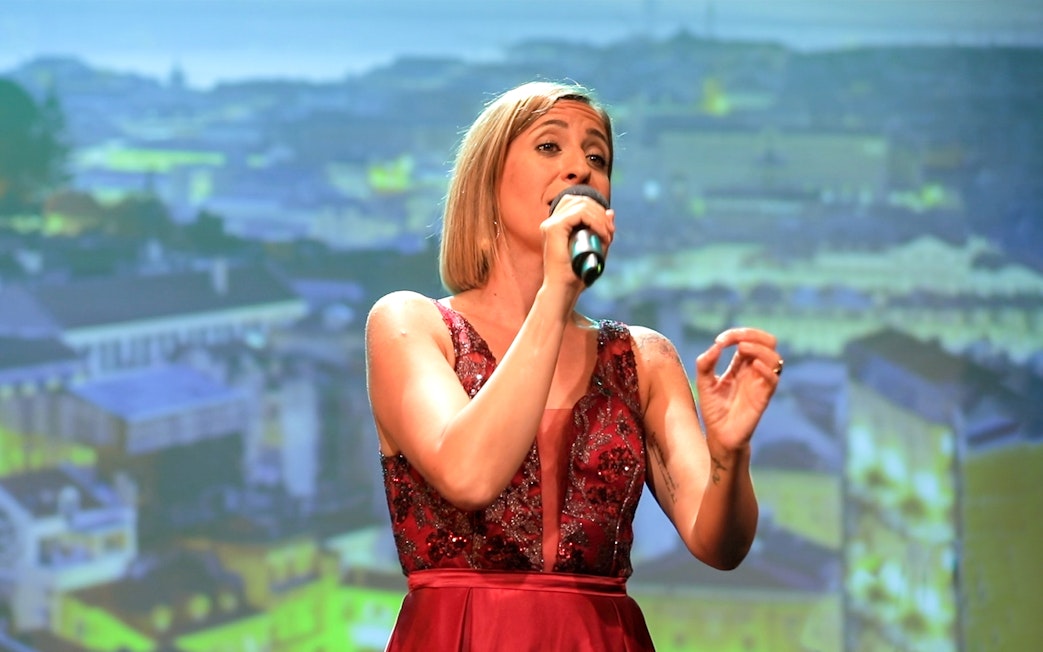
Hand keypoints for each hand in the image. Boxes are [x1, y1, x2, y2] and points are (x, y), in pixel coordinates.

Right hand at [541, 194, 613, 288]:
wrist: (564, 289)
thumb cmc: (576, 274)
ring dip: (600, 217)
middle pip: (580, 200)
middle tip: (611, 231)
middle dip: (600, 212)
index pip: (577, 202)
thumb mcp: (595, 248)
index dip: (597, 210)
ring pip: (581, 204)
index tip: (609, 229)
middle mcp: (551, 221)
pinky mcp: (553, 228)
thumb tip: (611, 212)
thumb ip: (602, 229)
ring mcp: (551, 224)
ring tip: (607, 235)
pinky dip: (595, 221)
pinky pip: (579, 214)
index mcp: (557, 225)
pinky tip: (602, 234)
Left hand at [694, 327, 780, 450]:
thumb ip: (706, 363)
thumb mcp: (704, 382)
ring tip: (743, 349)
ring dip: (760, 348)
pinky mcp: (763, 397)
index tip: (719, 341)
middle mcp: (753, 371)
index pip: (747, 339)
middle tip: (737, 341)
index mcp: (740, 365)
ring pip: (775, 358)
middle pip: (768, 342)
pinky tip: (753, 366)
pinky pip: (774, 379)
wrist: (719, 435)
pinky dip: (766, 368)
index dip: (735, 334)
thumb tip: (717, 345)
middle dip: (754, 335)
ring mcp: (760, 383)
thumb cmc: (713, 410)